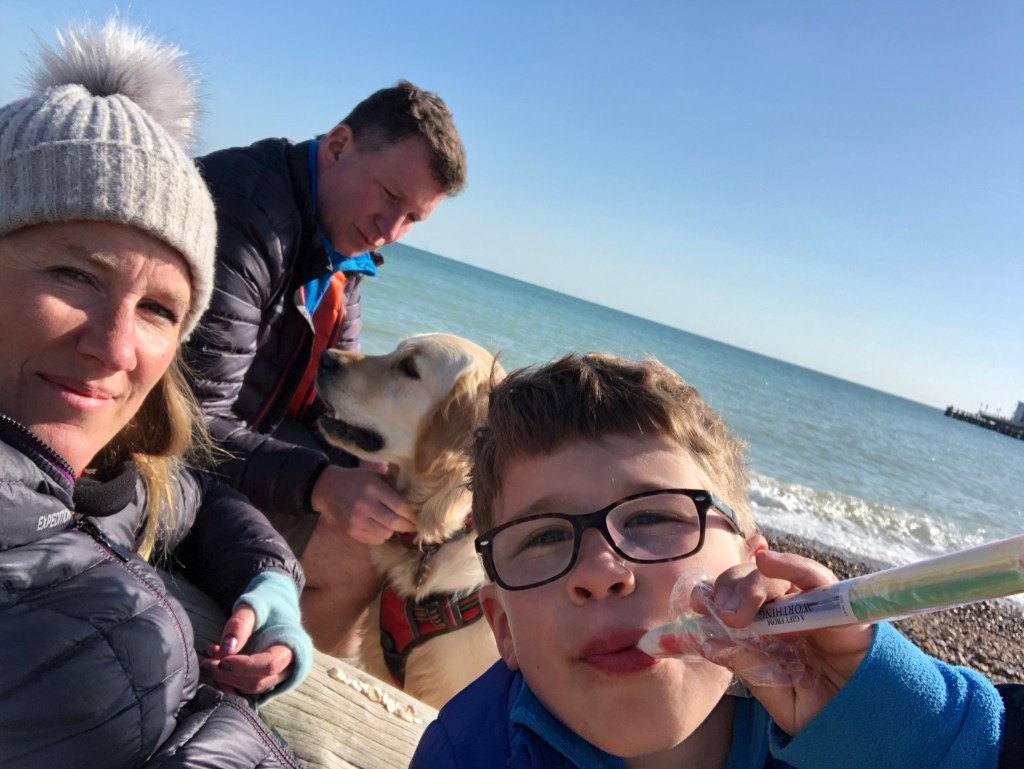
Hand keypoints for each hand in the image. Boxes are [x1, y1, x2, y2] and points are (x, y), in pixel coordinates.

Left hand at [200, 604, 294, 697]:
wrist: (276, 608)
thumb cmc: (266, 605)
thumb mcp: (253, 605)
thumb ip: (239, 624)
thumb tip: (226, 649)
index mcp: (291, 645)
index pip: (269, 665)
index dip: (243, 667)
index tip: (221, 660)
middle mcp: (289, 667)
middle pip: (259, 682)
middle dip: (229, 676)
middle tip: (207, 663)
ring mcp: (279, 678)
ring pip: (251, 691)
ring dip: (227, 681)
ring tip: (210, 662)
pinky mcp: (267, 682)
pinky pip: (247, 693)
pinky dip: (229, 686)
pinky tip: (218, 671)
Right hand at [310, 464, 415, 544]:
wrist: (328, 489)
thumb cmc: (356, 480)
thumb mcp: (375, 476)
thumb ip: (393, 486)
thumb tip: (413, 500)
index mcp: (373, 489)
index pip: (399, 506)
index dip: (412, 514)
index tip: (420, 517)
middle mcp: (365, 506)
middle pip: (394, 522)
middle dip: (407, 526)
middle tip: (414, 526)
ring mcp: (357, 520)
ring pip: (386, 534)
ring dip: (393, 530)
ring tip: (394, 524)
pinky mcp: (351, 531)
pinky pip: (374, 540)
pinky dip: (382, 536)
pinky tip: (380, 527)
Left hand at [693, 548, 873, 735]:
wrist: (865, 726)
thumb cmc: (820, 710)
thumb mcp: (774, 692)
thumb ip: (746, 666)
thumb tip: (708, 644)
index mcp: (764, 631)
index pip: (733, 600)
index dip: (713, 595)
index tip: (695, 601)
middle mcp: (784, 612)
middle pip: (749, 583)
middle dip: (729, 592)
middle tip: (721, 616)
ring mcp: (809, 605)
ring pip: (773, 577)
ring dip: (751, 587)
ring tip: (737, 613)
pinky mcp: (838, 604)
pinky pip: (813, 577)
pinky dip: (789, 565)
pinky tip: (766, 560)